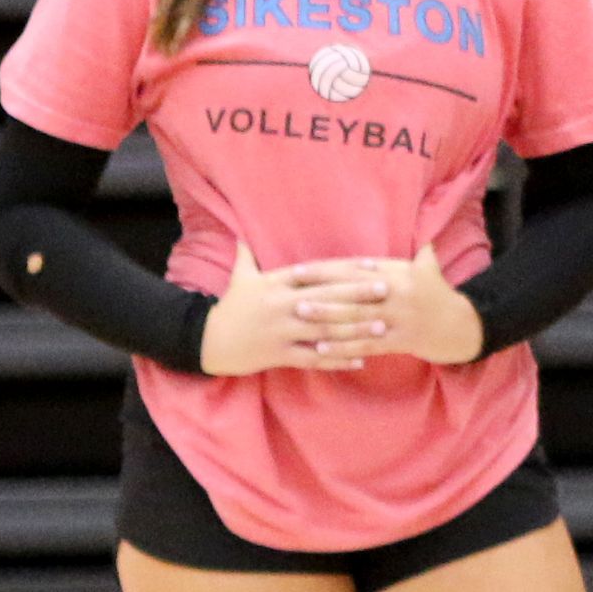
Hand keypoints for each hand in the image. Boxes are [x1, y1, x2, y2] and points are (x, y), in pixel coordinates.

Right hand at [200, 244, 400, 375]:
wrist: (205, 340)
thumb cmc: (231, 307)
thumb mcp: (240, 279)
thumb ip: (247, 255)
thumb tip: (242, 231)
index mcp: (276, 283)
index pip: (317, 272)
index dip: (346, 269)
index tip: (372, 265)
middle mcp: (281, 305)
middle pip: (325, 298)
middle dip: (358, 294)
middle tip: (387, 290)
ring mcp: (280, 330)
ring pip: (323, 329)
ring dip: (354, 329)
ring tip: (381, 327)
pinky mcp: (277, 354)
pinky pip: (312, 358)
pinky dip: (336, 360)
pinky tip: (359, 360)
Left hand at [313, 243, 488, 367]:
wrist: (465, 325)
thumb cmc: (438, 295)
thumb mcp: (427, 269)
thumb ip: (407, 251)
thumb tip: (400, 230)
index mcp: (398, 273)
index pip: (354, 270)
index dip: (325, 271)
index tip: (298, 271)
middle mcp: (397, 293)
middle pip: (352, 295)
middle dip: (320, 296)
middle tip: (291, 298)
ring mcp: (399, 319)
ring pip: (357, 320)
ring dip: (327, 321)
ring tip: (301, 321)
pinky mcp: (401, 341)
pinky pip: (367, 345)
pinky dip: (343, 347)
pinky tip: (322, 348)